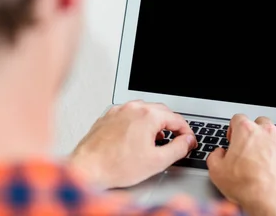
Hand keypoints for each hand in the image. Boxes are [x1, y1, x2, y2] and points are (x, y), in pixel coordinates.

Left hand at [70, 100, 195, 188]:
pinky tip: (136, 137)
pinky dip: (138, 122)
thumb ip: (178, 148)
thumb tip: (188, 141)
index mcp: (148, 116)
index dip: (186, 131)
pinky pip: (129, 114)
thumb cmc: (115, 165)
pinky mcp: (109, 116)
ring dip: (154, 122)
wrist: (87, 168)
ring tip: (156, 139)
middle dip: (171, 125)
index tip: (188, 140)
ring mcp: (119, 110)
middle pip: (161, 111)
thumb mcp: (157, 161)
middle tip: (176, 139)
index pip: (176, 119)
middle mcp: (134, 108)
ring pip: (145, 110)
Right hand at [207, 115, 275, 215]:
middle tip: (251, 145)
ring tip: (274, 145)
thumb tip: (218, 154)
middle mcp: (268, 132)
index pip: (238, 118)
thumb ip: (215, 157)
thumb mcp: (217, 173)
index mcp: (247, 132)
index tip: (233, 139)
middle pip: (262, 121)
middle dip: (256, 131)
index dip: (234, 128)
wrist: (274, 203)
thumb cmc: (248, 187)